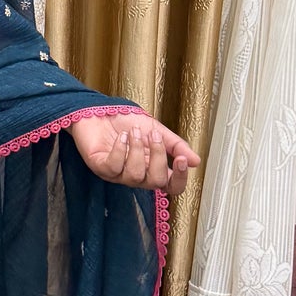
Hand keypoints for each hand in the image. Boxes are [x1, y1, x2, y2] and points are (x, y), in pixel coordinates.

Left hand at [69, 113, 199, 197]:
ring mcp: (118, 174)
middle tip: (153, 135)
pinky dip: (120, 150)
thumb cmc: (125, 121)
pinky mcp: (100, 167)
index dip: (179, 178)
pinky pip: (114, 167)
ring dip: (137, 150)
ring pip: (134, 175)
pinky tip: (121, 137)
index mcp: (153, 167)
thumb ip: (176, 146)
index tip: (180, 159)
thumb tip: (196, 161)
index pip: (171, 186)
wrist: (100, 109)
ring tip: (134, 132)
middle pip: (155, 182)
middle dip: (157, 156)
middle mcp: (137, 175)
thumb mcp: (156, 129)